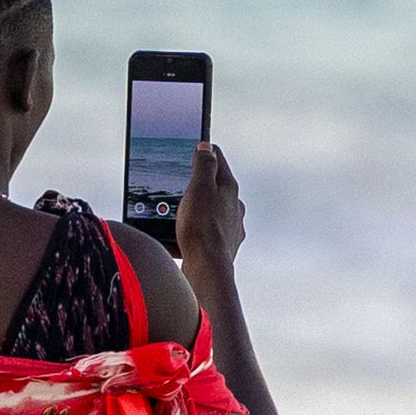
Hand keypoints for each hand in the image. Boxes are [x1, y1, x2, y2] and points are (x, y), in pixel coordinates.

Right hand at [173, 139, 245, 282]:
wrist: (207, 268)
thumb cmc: (203, 229)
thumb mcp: (198, 188)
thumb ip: (203, 166)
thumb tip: (206, 147)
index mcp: (229, 189)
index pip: (218, 161)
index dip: (205, 152)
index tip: (198, 146)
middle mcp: (234, 208)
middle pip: (217, 187)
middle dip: (201, 182)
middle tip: (185, 179)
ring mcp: (230, 228)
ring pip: (213, 211)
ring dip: (199, 208)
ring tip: (181, 210)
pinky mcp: (222, 246)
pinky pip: (208, 232)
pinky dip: (197, 229)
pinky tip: (184, 234)